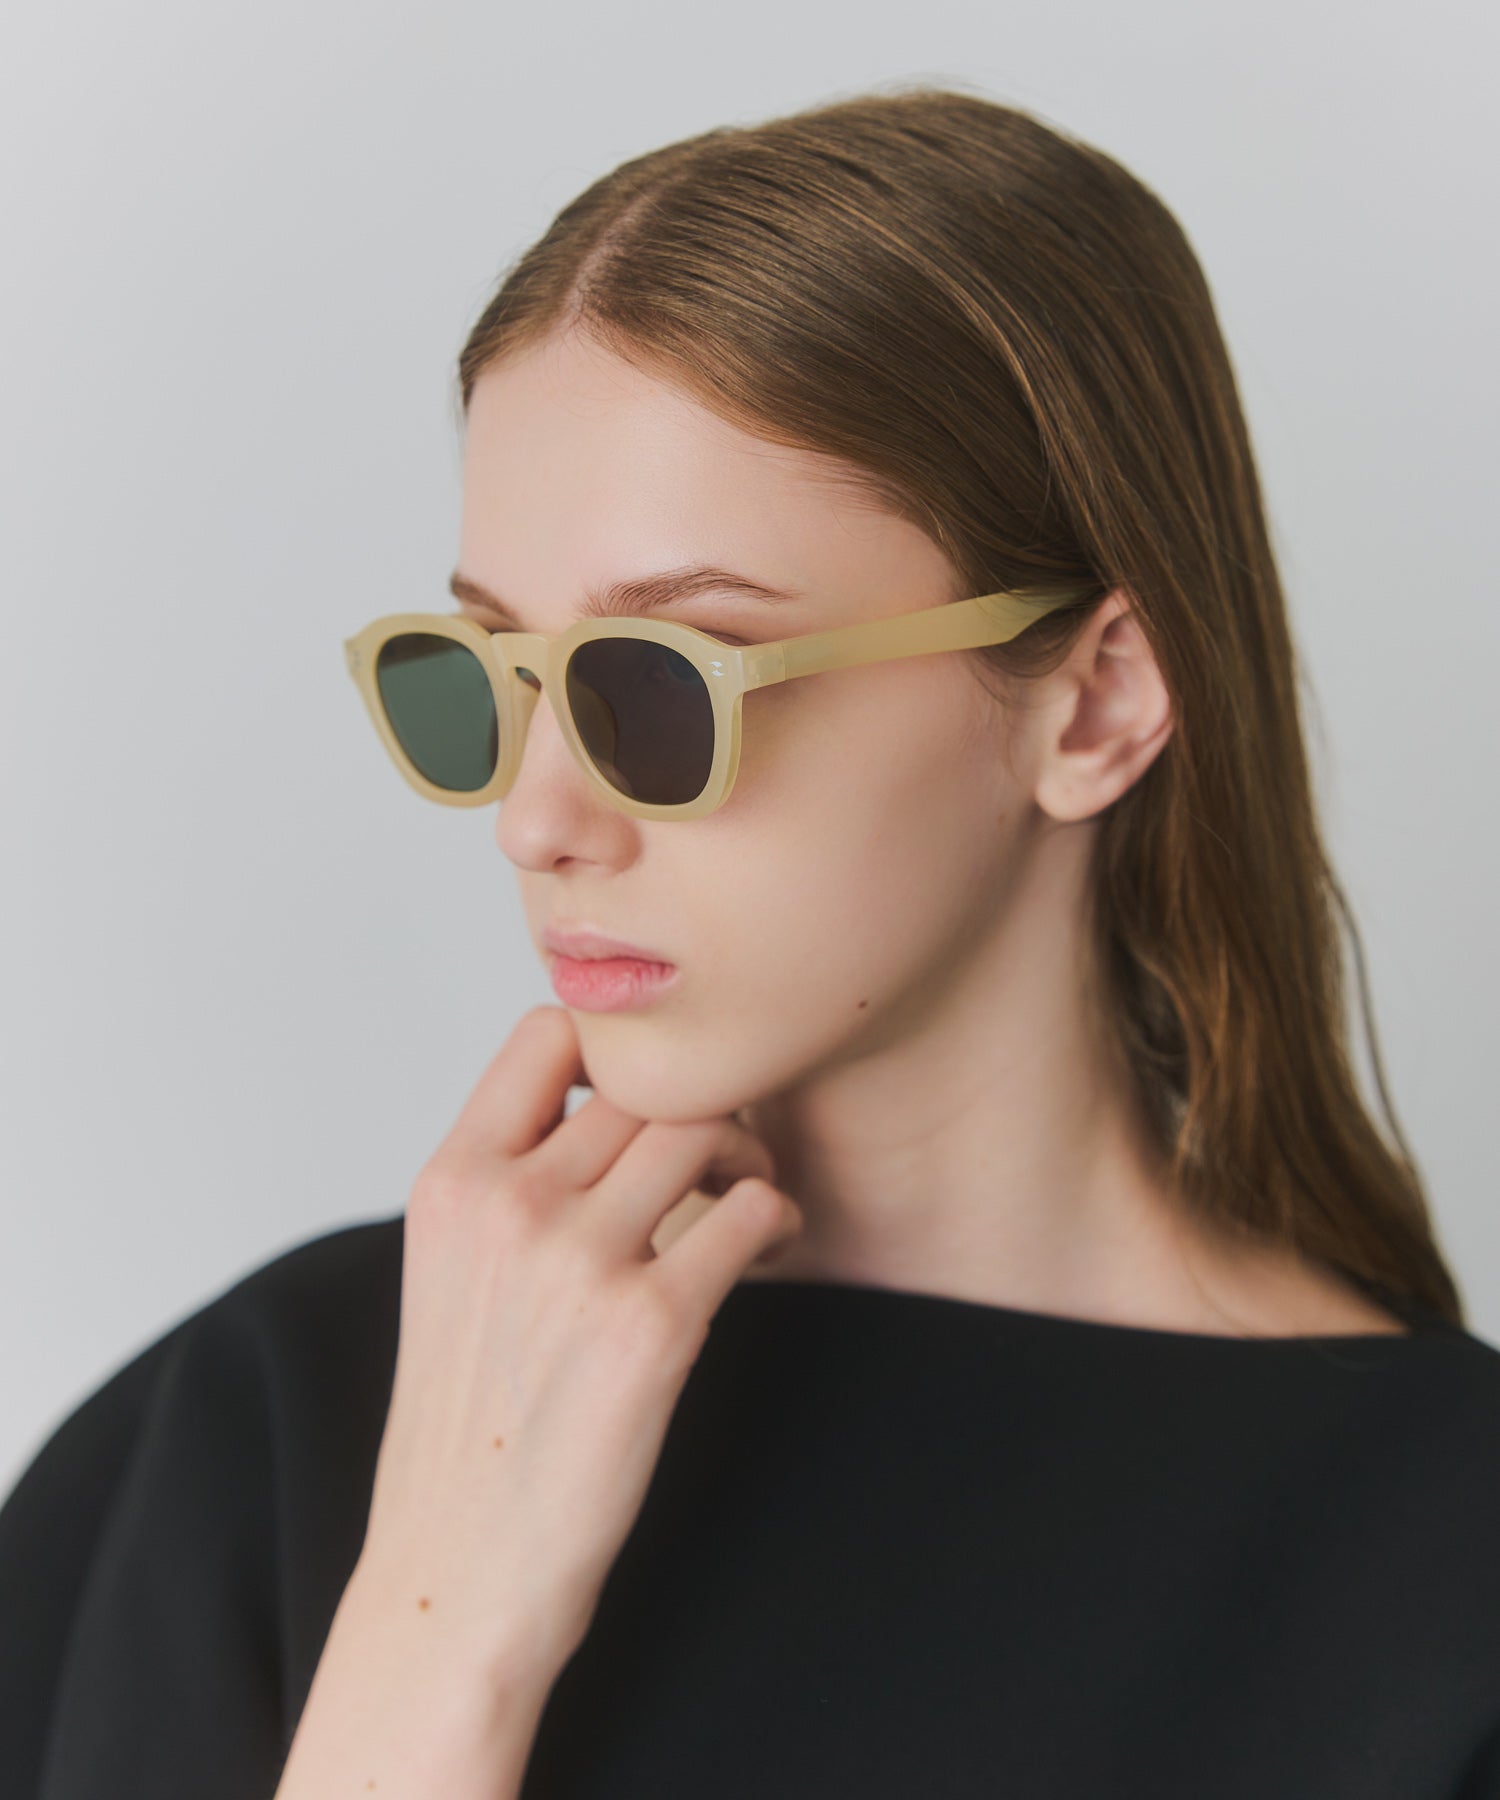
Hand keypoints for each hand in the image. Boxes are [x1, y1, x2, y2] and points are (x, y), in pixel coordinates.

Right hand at [353, 1004, 803, 1684]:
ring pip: (701, 1129)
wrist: (460, 1567)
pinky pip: (750, 1214)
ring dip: (745, 1152)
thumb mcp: (447, 1271)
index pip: (547, 1032)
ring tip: (748, 1197)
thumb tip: (600, 1107)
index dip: (613, 1052)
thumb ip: (508, 1179)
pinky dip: (776, 1215)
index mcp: (451, 1182)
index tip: (641, 1106)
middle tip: (722, 1158)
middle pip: (643, 1081)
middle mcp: (507, 1205)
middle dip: (697, 1105)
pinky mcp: (650, 1326)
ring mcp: (578, 1261)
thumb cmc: (466, 1423)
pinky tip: (768, 1248)